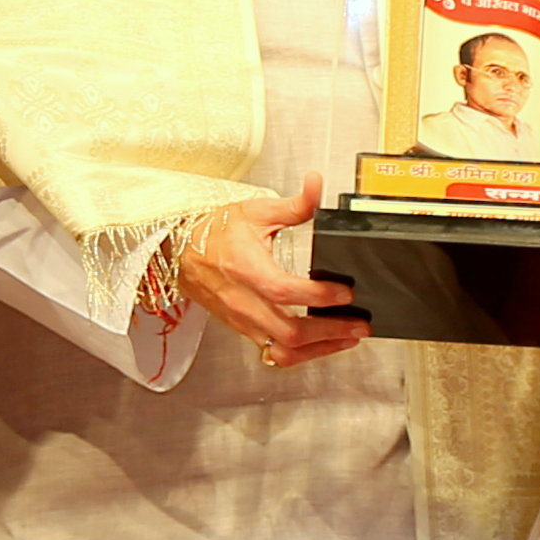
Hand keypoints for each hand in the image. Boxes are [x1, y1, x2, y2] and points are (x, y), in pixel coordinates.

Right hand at [178, 174, 365, 365]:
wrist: (179, 252)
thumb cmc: (214, 232)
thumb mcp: (255, 212)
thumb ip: (294, 205)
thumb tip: (317, 185)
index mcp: (246, 268)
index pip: (284, 291)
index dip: (318, 296)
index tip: (346, 292)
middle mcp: (243, 301)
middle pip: (289, 331)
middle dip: (330, 331)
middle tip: (359, 324)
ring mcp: (243, 320)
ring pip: (284, 350)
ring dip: (320, 349)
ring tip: (348, 338)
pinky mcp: (244, 330)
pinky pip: (274, 353)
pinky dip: (303, 354)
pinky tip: (323, 344)